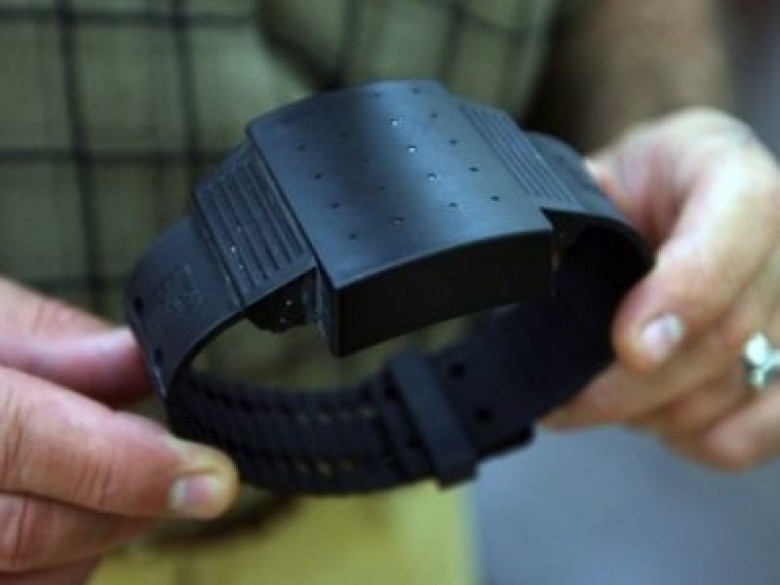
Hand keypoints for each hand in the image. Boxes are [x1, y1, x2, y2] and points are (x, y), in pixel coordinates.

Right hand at [0, 279, 238, 581]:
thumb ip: (49, 338)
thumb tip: (139, 360)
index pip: (17, 438)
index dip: (124, 464)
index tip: (211, 476)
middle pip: (22, 530)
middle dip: (124, 506)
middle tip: (187, 476)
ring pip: (23, 578)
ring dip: (93, 541)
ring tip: (112, 484)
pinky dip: (55, 569)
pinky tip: (67, 519)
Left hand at [545, 109, 779, 470]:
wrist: (676, 197)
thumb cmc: (643, 187)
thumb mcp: (600, 179)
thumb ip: (575, 219)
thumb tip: (544, 273)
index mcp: (734, 181)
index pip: (726, 243)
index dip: (679, 300)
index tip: (627, 345)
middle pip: (724, 336)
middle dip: (632, 384)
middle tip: (567, 401)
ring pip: (732, 389)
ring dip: (655, 411)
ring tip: (596, 400)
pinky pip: (760, 427)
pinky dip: (701, 438)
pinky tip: (657, 417)